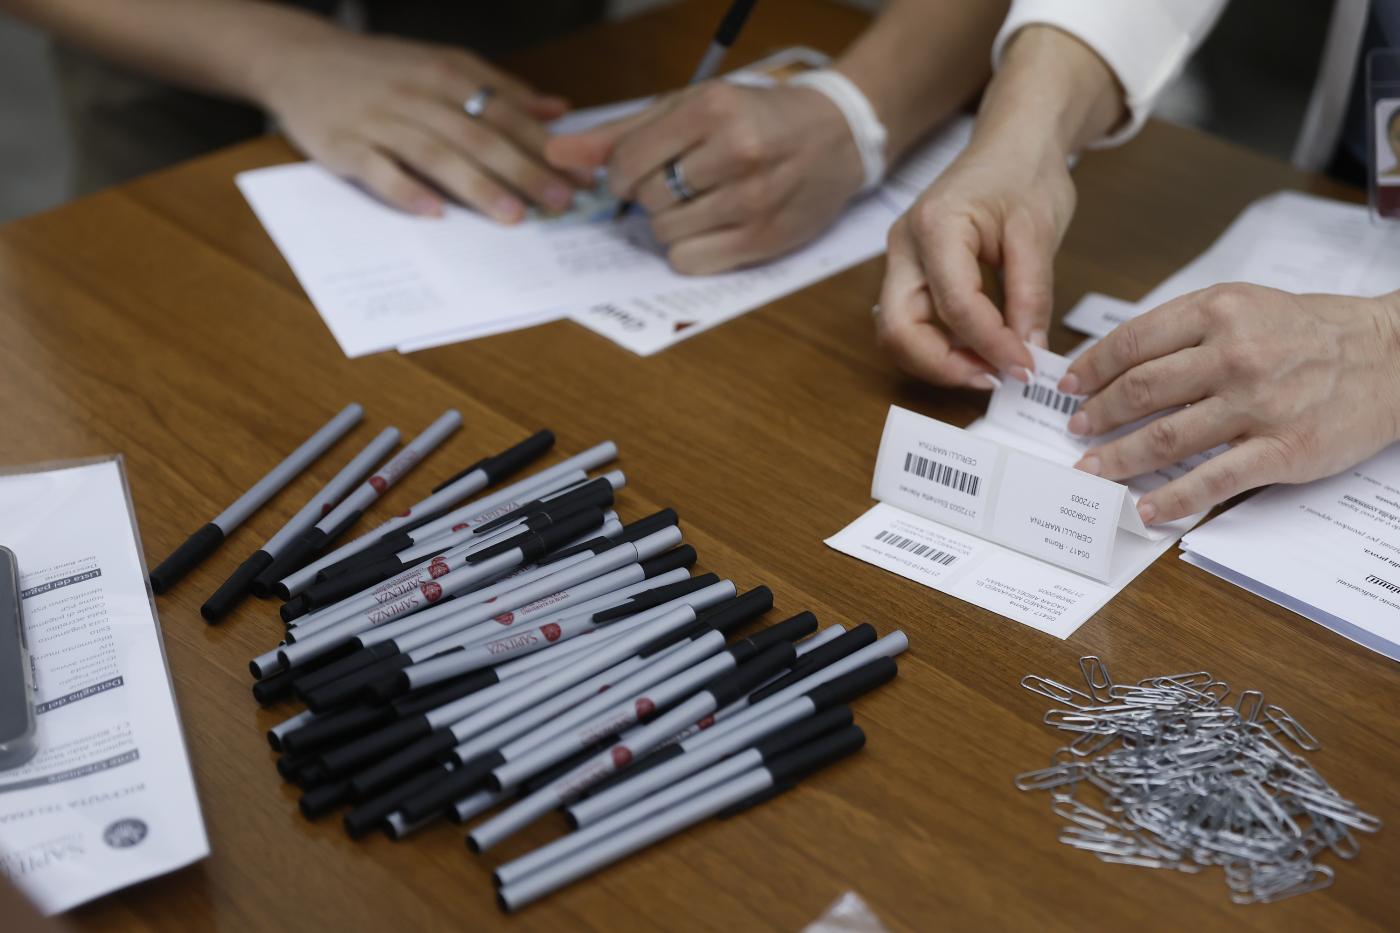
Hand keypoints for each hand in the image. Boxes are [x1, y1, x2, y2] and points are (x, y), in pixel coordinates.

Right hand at [256, 26, 575, 220]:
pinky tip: (432, 212)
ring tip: (512, 215)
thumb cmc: (382, 69)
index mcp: (447, 74)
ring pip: (436, 154)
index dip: (546, 145)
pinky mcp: (343, 143)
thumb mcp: (443, 65)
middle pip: (478, 136)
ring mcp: (379, 120)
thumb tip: (558, 111)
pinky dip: (404, 189)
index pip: (506, 113)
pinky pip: (377, 169)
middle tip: (560, 202)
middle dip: (523, 169)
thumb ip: (502, 90)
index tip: (581, 174)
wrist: (297, 56)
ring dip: (476, 185)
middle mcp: (417, 95)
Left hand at [546, 80, 864, 273]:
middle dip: (650, 195)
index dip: (620, 174)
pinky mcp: (764, 240)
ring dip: (669, 223)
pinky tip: (709, 227)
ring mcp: (754, 201)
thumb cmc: (755, 117)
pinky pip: (690, 262)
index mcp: (713, 110)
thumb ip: (621, 133)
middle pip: (648, 198)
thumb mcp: (690, 107)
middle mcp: (737, 153)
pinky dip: (688, 249)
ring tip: (697, 202)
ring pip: (666, 233)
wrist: (837, 136)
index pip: (629, 161)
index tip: (635, 171)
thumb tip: (557, 154)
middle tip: (677, 182)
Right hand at [875, 133, 1073, 388]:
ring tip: (990, 368)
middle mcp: (905, 246)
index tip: (1026, 368)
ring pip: (898, 332)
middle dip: (944, 365)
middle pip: (899, 329)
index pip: (955, 305)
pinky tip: (980, 350)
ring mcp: (902, 260)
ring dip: (939, 361)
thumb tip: (1028, 353)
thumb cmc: (1025, 172)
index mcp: (935, 226)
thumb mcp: (1039, 233)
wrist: (1014, 141)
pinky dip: (941, 346)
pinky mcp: (912, 271)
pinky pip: (913, 322)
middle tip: (994, 378)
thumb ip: (1031, 297)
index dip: (991, 345)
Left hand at [1060, 285, 1399, 523]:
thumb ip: (1187, 328)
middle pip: (1141, 390)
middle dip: (1097, 414)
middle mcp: (1234, 355)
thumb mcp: (1246, 305)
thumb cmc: (1311, 332)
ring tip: (1092, 470)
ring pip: (1166, 437)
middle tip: (1075, 431)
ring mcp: (1257, 405)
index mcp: (1219, 312)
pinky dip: (1172, 499)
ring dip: (1118, 458)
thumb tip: (1122, 359)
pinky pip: (1213, 480)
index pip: (1133, 342)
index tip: (1069, 387)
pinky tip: (1145, 508)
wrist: (1392, 356)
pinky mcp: (1282, 449)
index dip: (1092, 368)